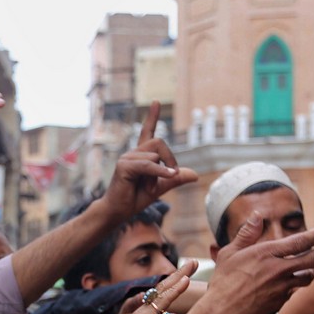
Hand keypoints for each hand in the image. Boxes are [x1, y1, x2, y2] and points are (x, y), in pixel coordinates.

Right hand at [80, 264, 192, 313]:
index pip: (162, 301)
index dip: (174, 290)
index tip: (186, 281)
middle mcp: (144, 313)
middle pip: (164, 289)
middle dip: (179, 275)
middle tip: (192, 263)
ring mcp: (143, 313)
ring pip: (164, 290)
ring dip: (179, 276)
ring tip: (191, 264)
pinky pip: (162, 300)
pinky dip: (175, 290)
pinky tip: (185, 280)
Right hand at [99, 101, 197, 220]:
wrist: (118, 212)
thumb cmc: (135, 198)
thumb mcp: (161, 187)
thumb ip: (175, 178)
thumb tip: (195, 174)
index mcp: (141, 156)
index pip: (147, 132)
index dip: (152, 117)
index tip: (156, 102)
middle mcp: (133, 153)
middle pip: (159, 142)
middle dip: (170, 159)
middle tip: (171, 176)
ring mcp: (127, 158)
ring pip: (155, 155)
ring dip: (160, 174)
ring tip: (149, 189)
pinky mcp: (124, 166)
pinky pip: (149, 165)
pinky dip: (159, 172)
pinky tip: (166, 177)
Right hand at [203, 213, 313, 313]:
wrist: (222, 311)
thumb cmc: (223, 280)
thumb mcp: (231, 252)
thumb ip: (247, 233)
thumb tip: (257, 215)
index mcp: (267, 253)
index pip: (299, 241)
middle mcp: (279, 269)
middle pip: (312, 259)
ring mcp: (282, 287)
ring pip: (308, 277)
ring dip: (313, 271)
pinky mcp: (280, 302)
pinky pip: (295, 292)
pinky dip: (297, 287)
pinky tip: (295, 287)